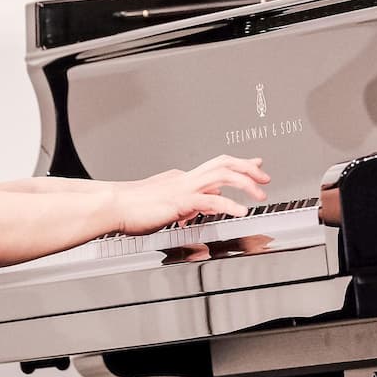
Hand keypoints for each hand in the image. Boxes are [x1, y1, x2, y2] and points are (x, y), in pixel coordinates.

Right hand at [113, 155, 269, 235]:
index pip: (216, 166)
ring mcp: (183, 188)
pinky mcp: (180, 201)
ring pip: (222, 176)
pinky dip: (230, 205)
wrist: (111, 206)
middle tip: (265, 177)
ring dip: (246, 183)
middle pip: (224, 163)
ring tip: (260, 195)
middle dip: (248, 168)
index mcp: (181, 178)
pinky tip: (241, 212)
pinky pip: (211, 201)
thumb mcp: (163, 205)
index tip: (255, 165)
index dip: (239, 165)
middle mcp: (185, 178)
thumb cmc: (129, 209)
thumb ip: (185, 204)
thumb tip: (201, 206)